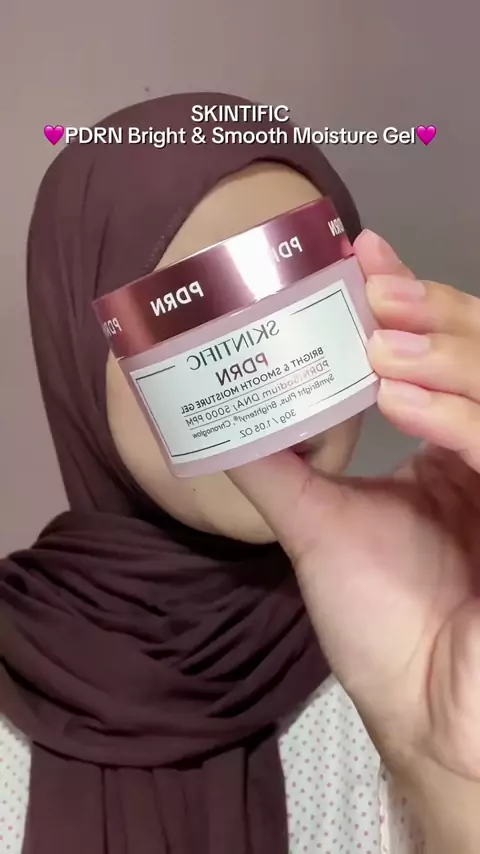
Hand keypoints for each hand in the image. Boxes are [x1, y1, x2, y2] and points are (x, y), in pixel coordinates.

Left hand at [229, 230, 479, 842]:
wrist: (420, 709)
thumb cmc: (382, 623)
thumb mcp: (321, 528)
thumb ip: (282, 470)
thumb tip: (224, 423)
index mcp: (457, 450)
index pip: (446, 356)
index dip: (414, 299)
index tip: (362, 254)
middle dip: (432, 308)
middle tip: (371, 280)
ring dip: (445, 348)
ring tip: (378, 325)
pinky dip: (459, 415)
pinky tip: (400, 395)